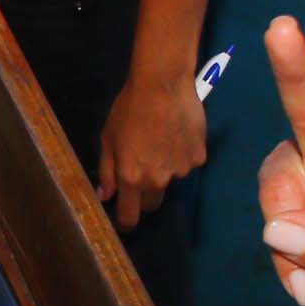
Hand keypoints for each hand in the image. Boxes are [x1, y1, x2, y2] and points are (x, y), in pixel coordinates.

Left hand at [98, 65, 205, 231]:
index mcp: (132, 178)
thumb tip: (106, 196)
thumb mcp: (108, 139)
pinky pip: (187, 163)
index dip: (126, 221)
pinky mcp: (198, 157)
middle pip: (152, 204)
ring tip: (161, 140)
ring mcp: (181, 170)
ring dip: (165, 168)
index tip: (125, 217)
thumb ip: (107, 171)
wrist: (162, 84)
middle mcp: (158, 180)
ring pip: (171, 179)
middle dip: (145, 196)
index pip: (130, 216)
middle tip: (141, 169)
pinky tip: (177, 133)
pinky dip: (182, 154)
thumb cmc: (129, 109)